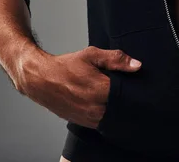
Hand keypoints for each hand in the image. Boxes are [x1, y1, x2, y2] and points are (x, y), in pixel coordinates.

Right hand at [16, 46, 141, 128]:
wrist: (41, 80)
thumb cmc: (66, 66)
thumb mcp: (91, 55)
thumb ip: (116, 59)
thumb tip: (137, 65)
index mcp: (99, 89)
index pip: (127, 95)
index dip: (133, 90)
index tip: (135, 85)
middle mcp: (94, 107)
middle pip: (121, 108)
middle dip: (125, 101)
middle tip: (125, 91)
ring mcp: (88, 118)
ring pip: (111, 118)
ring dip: (115, 109)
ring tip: (114, 98)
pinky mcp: (82, 123)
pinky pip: (101, 123)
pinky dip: (106, 116)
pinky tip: (105, 105)